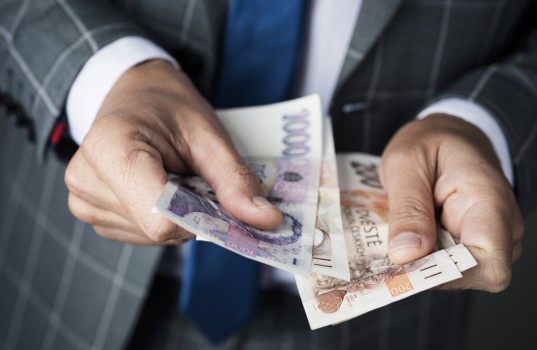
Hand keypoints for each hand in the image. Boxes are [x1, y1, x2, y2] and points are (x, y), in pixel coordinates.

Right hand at [65, 60, 281, 244]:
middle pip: (158, 228)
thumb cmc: (169, 108)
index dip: (201, 215)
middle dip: (191, 213)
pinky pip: (139, 234)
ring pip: (151, 236)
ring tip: (174, 178)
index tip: (221, 198)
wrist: (135, 94)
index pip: (160, 217)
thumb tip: (267, 221)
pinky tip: (159, 188)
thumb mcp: (209, 135)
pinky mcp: (89, 211)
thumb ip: (235, 180)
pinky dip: (161, 218)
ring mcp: (82, 199)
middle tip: (197, 179)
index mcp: (110, 148)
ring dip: (177, 216)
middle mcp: (85, 178)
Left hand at [380, 115, 523, 291]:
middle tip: (385, 247)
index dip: (447, 274)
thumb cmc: (431, 142)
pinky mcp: (468, 246)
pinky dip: (420, 256)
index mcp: (489, 201)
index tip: (406, 262)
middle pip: (469, 275)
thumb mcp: (407, 161)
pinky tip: (400, 237)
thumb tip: (406, 255)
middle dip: (425, 268)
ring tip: (391, 235)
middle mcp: (499, 228)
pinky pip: (445, 264)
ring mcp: (487, 240)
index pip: (489, 264)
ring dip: (418, 262)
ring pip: (454, 274)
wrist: (448, 135)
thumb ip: (408, 207)